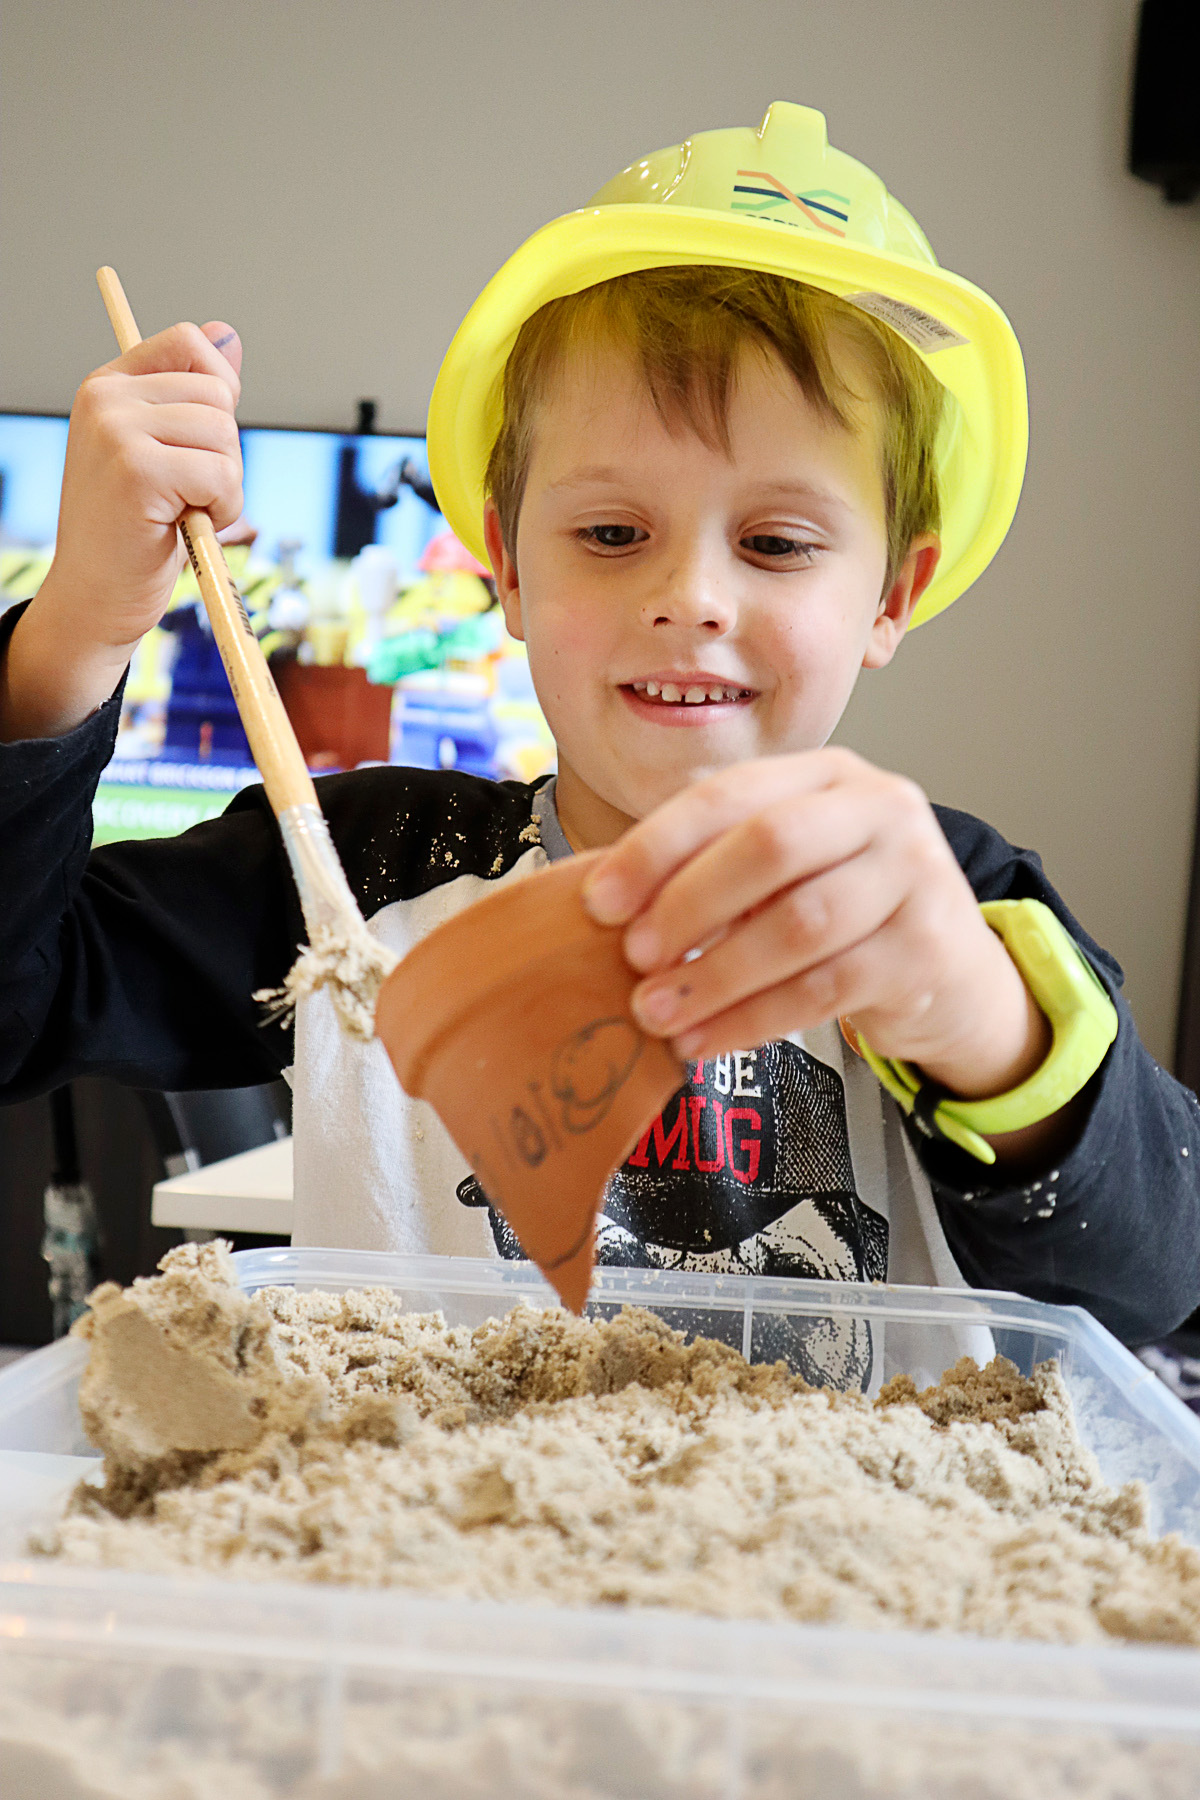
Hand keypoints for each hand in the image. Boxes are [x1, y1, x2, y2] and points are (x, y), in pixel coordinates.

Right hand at [0, 322, 243, 740]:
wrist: (97, 598)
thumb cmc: (136, 533)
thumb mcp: (168, 452)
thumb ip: (195, 395)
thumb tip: (230, 332)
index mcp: (109, 385)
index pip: (191, 342)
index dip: (220, 391)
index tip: (202, 441)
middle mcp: (106, 398)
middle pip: (219, 396)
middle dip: (224, 454)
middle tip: (187, 495)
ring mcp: (116, 431)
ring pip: (226, 435)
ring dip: (225, 487)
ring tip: (184, 513)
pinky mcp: (136, 470)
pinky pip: (221, 474)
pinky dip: (221, 510)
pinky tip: (185, 527)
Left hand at [581, 749, 1050, 1105]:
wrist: (953, 970)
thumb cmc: (845, 911)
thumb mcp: (787, 868)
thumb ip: (713, 867)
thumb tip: (605, 900)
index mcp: (830, 774)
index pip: (731, 795)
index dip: (658, 847)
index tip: (601, 901)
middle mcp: (882, 810)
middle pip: (770, 846)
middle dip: (688, 904)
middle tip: (634, 957)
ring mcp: (913, 878)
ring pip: (799, 924)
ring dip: (714, 974)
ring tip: (657, 1012)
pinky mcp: (923, 952)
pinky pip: (823, 989)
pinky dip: (752, 1019)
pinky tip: (705, 1040)